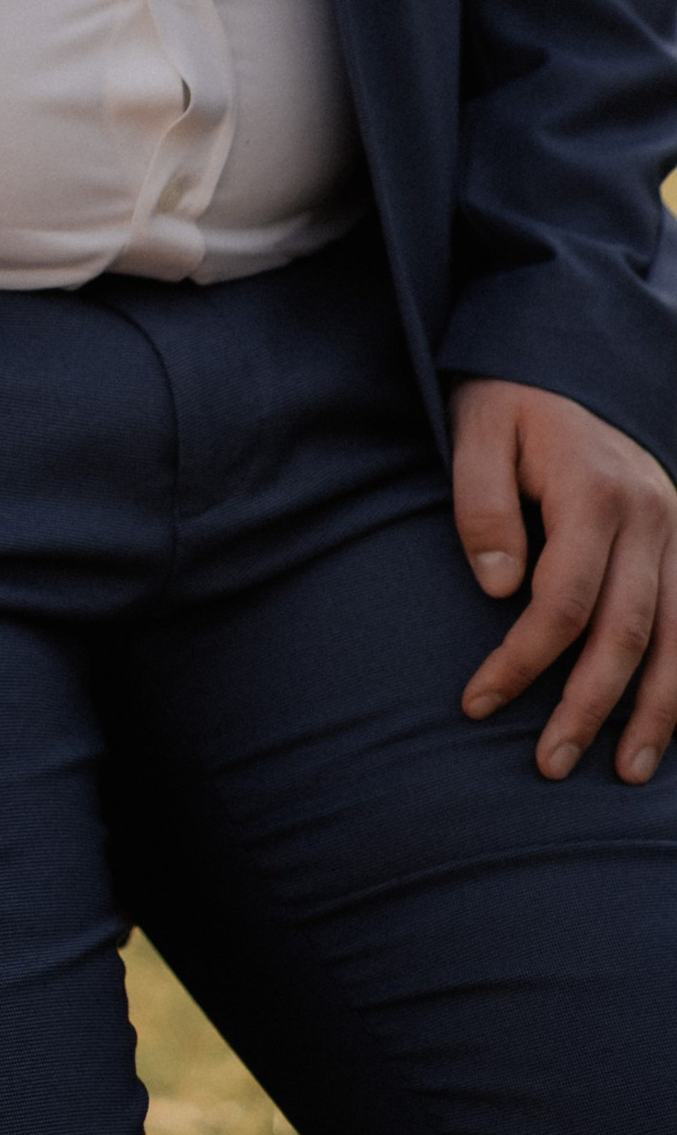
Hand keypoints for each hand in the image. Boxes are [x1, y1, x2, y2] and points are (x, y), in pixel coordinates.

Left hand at [452, 377, 676, 782]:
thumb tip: (498, 589)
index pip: (561, 602)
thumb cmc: (511, 404)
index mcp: (595, 492)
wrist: (565, 361)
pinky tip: (670, 725)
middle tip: (548, 765)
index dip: (521, 660)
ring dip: (655, 713)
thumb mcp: (477, 431)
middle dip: (588, 707)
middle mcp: (650, 516)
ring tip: (625, 773)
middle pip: (626, 633)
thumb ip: (481, 504)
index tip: (478, 702)